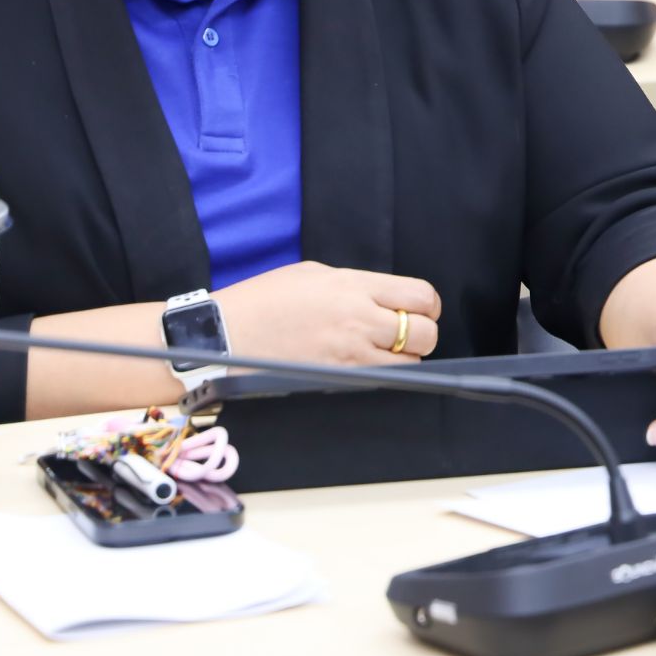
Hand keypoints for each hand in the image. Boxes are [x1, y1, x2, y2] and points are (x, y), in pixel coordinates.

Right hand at [215, 262, 441, 368]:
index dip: (427, 305)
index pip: (420, 296)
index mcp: (354, 287)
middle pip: (424, 333)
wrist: (227, 336)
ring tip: (380, 351)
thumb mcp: (316, 274)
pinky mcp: (338, 381)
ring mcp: (350, 356)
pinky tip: (363, 366)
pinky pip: (381, 381)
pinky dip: (383, 375)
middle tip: (404, 332)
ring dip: (404, 358)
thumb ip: (357, 285)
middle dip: (421, 333)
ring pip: (409, 363)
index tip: (419, 308)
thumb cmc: (265, 300)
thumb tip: (385, 298)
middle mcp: (359, 321)